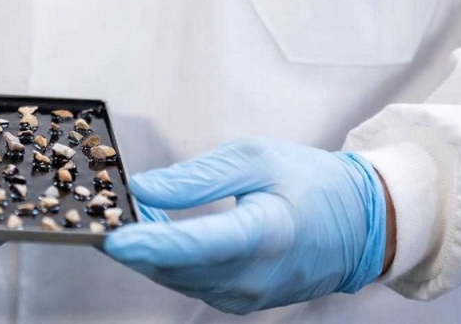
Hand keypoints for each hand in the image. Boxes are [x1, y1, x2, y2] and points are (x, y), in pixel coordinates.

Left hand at [104, 139, 388, 314]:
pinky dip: (167, 258)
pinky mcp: (240, 302)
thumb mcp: (256, 158)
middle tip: (100, 210)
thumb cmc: (312, 183)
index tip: (109, 235)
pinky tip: (155, 230)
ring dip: (145, 249)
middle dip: (131, 241)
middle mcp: (253, 277)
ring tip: (125, 212)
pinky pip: (190, 282)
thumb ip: (197, 177)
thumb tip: (144, 188)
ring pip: (176, 277)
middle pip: (174, 266)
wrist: (360, 225)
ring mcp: (246, 297)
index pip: (194, 246)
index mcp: (264, 235)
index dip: (147, 242)